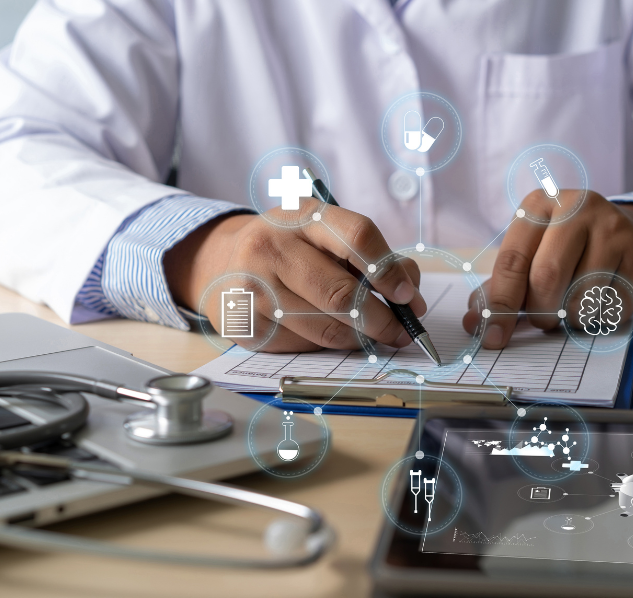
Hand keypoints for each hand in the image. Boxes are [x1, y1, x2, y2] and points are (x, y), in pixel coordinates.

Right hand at [165, 200, 425, 351]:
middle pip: (341, 292)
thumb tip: (409, 295)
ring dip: (360, 339)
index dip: (389, 270)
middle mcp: (272, 247)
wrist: (223, 263)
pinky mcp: (246, 324)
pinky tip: (333, 337)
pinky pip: (303, 345)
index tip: (408, 296)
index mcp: (302, 216)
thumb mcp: (326, 236)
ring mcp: (254, 287)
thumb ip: (372, 257)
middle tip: (402, 332)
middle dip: (382, 319)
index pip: (357, 236)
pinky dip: (327, 347)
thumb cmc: (292, 250)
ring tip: (376, 338)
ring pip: (325, 327)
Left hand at [463, 189, 632, 347]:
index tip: (492, 336)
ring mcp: (613, 228)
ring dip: (571, 317)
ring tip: (573, 305)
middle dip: (540, 312)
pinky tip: (600, 300)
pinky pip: (611, 306)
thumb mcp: (532, 255)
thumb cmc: (569, 250)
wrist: (632, 236)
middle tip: (543, 320)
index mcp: (539, 205)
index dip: (499, 304)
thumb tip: (473, 323)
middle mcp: (577, 208)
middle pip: (546, 277)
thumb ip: (500, 287)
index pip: (512, 260)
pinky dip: (599, 318)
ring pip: (580, 296)